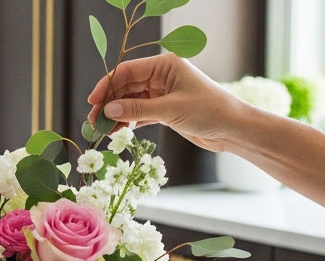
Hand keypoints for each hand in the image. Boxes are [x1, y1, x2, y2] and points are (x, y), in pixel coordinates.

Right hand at [87, 53, 246, 151]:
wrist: (232, 129)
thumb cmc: (208, 111)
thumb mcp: (170, 110)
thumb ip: (137, 109)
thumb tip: (109, 109)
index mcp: (164, 65)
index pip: (127, 71)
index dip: (107, 85)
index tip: (92, 102)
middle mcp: (161, 76)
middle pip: (125, 86)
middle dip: (109, 103)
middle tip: (94, 121)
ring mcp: (161, 93)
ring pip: (130, 101)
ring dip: (116, 114)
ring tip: (103, 131)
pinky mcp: (164, 110)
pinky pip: (138, 113)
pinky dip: (127, 121)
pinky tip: (117, 132)